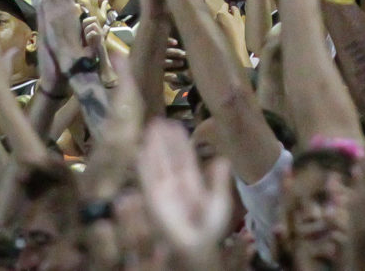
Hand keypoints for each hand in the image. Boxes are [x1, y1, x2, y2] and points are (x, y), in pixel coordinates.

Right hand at [136, 118, 233, 249]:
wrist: (196, 245)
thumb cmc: (209, 228)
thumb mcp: (218, 202)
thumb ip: (218, 181)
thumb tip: (223, 159)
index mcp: (191, 183)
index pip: (183, 158)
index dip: (179, 142)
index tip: (174, 124)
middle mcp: (175, 184)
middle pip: (168, 157)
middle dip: (164, 140)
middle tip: (159, 120)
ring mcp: (163, 190)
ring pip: (157, 163)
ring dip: (153, 146)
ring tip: (151, 127)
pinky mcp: (154, 198)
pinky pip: (147, 178)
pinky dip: (144, 164)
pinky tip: (142, 150)